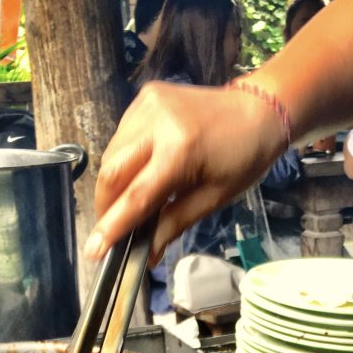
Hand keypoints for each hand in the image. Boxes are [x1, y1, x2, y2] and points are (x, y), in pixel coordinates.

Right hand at [87, 80, 287, 263]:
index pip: (135, 196)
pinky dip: (124, 159)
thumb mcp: (212, 198)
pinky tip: (139, 170)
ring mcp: (148, 104)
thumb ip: (173, 224)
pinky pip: (122, 136)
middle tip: (109, 229)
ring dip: (113, 183)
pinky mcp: (146, 96)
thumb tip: (148, 256)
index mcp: (179, 151)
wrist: (258, 108)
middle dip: (105, 205)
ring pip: (112, 153)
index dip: (112, 226)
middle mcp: (157, 122)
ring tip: (126, 202)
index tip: (93, 251)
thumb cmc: (242, 159)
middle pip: (111, 171)